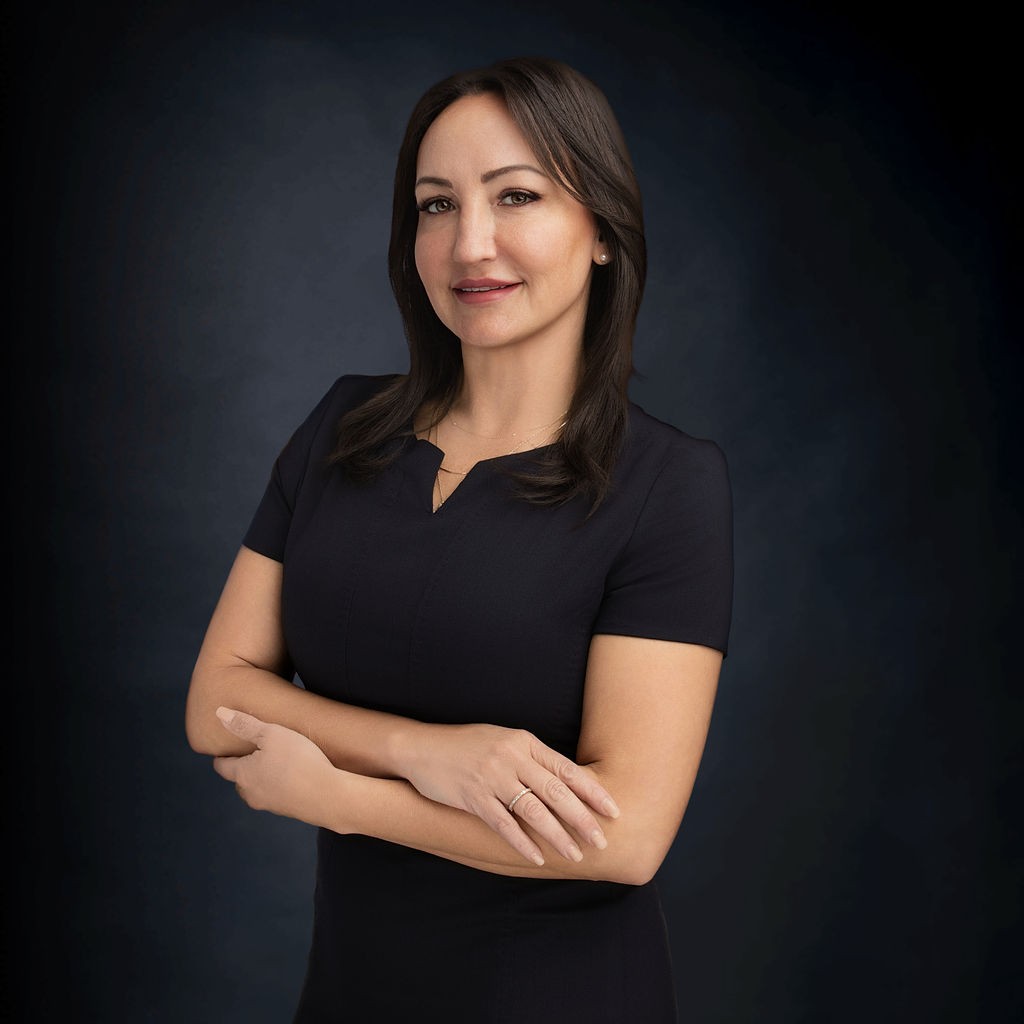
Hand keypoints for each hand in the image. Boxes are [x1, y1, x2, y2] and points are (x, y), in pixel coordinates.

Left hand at [212, 707, 344, 830]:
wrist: (328, 796)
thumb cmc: (299, 761)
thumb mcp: (272, 733)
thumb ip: (245, 724)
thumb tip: (220, 714)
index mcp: (242, 775)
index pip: (221, 766)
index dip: (223, 755)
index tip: (227, 747)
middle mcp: (251, 794)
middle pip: (239, 779)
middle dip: (244, 766)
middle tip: (255, 751)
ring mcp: (270, 805)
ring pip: (258, 789)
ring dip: (263, 777)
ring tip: (277, 761)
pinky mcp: (288, 810)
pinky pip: (277, 796)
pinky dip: (280, 785)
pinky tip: (295, 774)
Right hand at [398, 723, 619, 866]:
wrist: (422, 747)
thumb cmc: (467, 745)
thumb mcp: (504, 741)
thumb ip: (531, 758)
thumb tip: (565, 783)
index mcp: (524, 742)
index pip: (566, 769)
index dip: (592, 791)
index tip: (613, 810)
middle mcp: (511, 758)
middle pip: (556, 791)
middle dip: (582, 818)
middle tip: (601, 840)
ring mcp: (492, 777)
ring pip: (534, 810)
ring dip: (557, 835)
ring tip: (575, 854)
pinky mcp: (473, 796)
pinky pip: (503, 824)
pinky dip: (522, 843)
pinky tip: (537, 858)